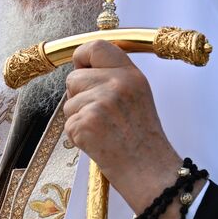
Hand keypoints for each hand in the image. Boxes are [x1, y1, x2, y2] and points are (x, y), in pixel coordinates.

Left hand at [63, 40, 187, 218]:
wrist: (150, 171)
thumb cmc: (141, 139)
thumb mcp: (137, 96)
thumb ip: (114, 79)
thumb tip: (83, 69)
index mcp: (131, 75)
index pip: (97, 47)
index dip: (82, 56)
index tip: (81, 67)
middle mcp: (117, 84)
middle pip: (74, 78)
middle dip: (77, 96)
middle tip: (99, 115)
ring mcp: (100, 103)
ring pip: (68, 103)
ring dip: (78, 118)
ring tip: (103, 131)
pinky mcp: (86, 123)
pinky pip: (67, 124)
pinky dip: (77, 136)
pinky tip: (98, 143)